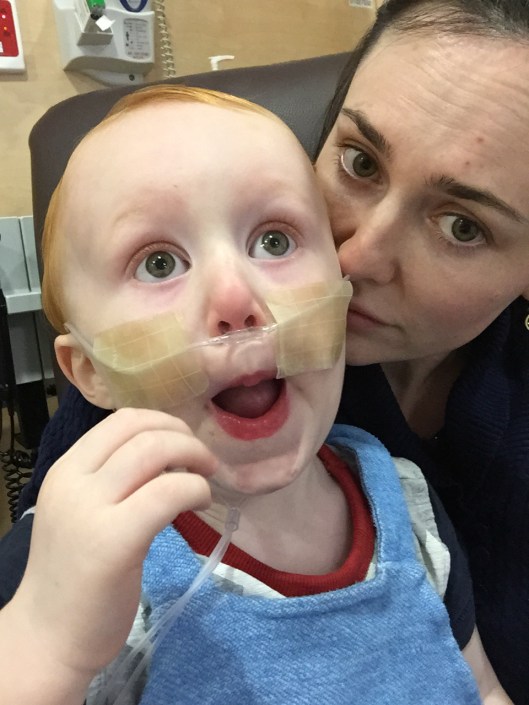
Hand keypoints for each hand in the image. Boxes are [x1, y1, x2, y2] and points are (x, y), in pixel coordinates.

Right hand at [12, 408, 215, 679]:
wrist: (49, 638)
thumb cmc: (73, 577)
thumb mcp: (81, 512)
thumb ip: (112, 480)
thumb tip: (167, 452)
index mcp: (65, 470)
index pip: (121, 420)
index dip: (163, 422)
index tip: (184, 443)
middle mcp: (73, 481)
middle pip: (142, 430)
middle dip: (185, 437)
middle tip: (204, 461)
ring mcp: (91, 509)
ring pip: (156, 451)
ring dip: (194, 457)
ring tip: (205, 481)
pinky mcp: (116, 540)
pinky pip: (169, 492)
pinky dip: (196, 489)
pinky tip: (200, 504)